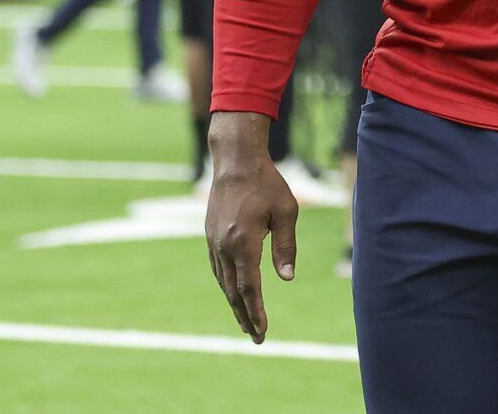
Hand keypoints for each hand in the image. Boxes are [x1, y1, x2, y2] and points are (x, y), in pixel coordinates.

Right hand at [204, 112, 299, 342]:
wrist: (235, 160)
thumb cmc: (267, 183)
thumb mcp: (287, 212)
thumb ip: (286, 247)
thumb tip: (287, 279)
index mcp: (244, 243)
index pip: (249, 288)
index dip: (256, 312)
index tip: (262, 331)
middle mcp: (225, 246)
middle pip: (233, 291)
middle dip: (245, 316)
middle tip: (256, 338)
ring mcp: (214, 241)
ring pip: (223, 282)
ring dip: (234, 304)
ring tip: (246, 322)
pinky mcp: (210, 235)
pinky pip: (217, 268)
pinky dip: (226, 285)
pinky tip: (233, 293)